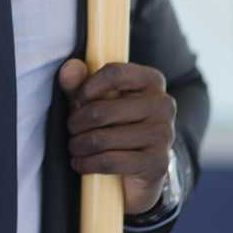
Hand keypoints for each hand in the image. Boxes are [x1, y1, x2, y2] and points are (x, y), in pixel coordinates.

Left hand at [59, 59, 175, 214]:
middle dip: (76, 122)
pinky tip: (81, 163)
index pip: (115, 73)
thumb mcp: (96, 97)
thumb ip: (79, 81)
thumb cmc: (116, 121)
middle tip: (71, 128)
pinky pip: (110, 162)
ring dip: (79, 145)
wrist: (141, 163)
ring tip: (75, 146)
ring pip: (102, 139)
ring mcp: (163, 135)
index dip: (87, 87)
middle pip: (101, 110)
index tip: (77, 100)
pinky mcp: (157, 163)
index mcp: (151, 81)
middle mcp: (162, 105)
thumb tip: (69, 69)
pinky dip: (88, 163)